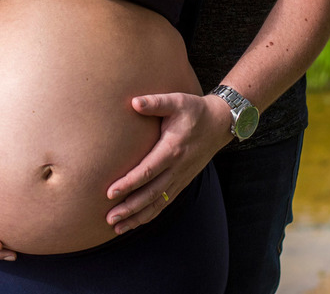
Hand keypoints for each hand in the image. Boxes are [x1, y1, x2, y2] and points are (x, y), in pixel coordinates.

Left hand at [104, 92, 232, 233]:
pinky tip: (135, 222)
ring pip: (158, 203)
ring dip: (138, 216)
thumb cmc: (194, 110)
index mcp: (172, 149)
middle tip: (110, 218)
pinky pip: (165, 202)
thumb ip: (155, 102)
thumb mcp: (177, 101)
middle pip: (151, 193)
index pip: (148, 170)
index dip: (129, 183)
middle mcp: (177, 168)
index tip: (110, 192)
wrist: (220, 123)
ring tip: (117, 227)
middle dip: (130, 207)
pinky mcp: (182, 181)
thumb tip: (134, 102)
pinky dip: (150, 214)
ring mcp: (181, 177)